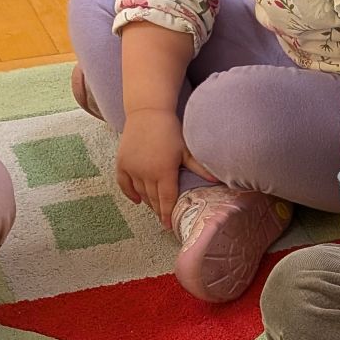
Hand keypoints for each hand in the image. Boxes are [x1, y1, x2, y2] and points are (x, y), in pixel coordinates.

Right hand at [117, 107, 188, 226]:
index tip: (169, 226)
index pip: (166, 200)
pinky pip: (124, 184)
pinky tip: (138, 200)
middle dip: (159, 211)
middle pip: (153, 199)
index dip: (167, 215)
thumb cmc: (170, 131)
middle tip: (164, 219)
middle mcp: (146, 173)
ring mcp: (132, 168)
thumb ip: (199, 168)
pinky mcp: (122, 163)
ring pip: (140, 193)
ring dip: (148, 202)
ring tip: (155, 209)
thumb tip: (218, 180)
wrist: (148, 113)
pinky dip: (130, 194)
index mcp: (164, 171)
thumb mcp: (186, 150)